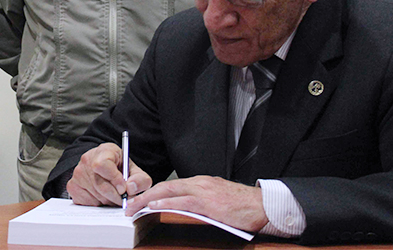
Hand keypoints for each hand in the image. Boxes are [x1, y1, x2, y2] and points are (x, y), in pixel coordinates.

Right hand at [66, 143, 151, 206]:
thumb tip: (131, 188)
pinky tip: (102, 197)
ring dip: (108, 201)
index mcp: (104, 151)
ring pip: (95, 195)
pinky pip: (87, 202)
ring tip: (113, 196)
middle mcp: (87, 159)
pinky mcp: (72, 186)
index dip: (114, 179)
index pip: (102, 165)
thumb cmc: (120, 169)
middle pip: (100, 184)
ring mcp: (77, 173)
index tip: (124, 188)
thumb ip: (140, 179)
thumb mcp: (135, 171)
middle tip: (123, 199)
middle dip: (115, 196)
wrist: (104, 168)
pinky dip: (97, 204)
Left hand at [126, 175, 267, 231]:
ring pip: (169, 192)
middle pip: (164, 187)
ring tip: (135, 207)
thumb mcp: (217, 200)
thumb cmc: (243, 206)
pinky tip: (154, 207)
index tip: (140, 201)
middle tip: (130, 205)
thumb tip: (183, 210)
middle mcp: (199, 183)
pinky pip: (182, 202)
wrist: (263, 206)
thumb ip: (200, 202)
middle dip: (144, 195)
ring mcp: (203, 191)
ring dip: (148, 200)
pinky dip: (165, 204)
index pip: (170, 186)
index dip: (152, 193)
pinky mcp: (208, 203)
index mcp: (200, 183)